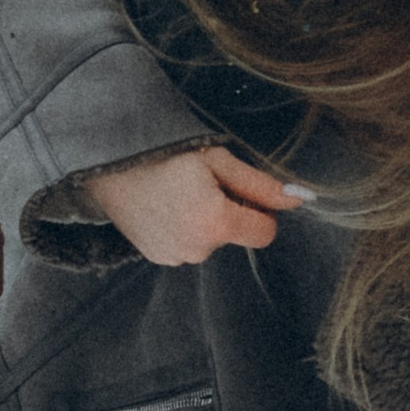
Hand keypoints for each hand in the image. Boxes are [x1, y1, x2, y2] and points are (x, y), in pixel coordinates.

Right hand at [80, 141, 315, 264]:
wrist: (109, 160)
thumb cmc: (166, 153)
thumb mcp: (218, 160)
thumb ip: (260, 186)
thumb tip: (299, 199)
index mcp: (216, 224)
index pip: (265, 233)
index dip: (260, 211)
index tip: (240, 190)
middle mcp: (197, 249)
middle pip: (235, 236)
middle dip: (228, 213)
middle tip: (199, 184)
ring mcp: (174, 257)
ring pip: (210, 241)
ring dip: (204, 222)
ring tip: (177, 193)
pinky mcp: (157, 257)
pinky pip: (187, 246)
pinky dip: (183, 230)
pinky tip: (165, 206)